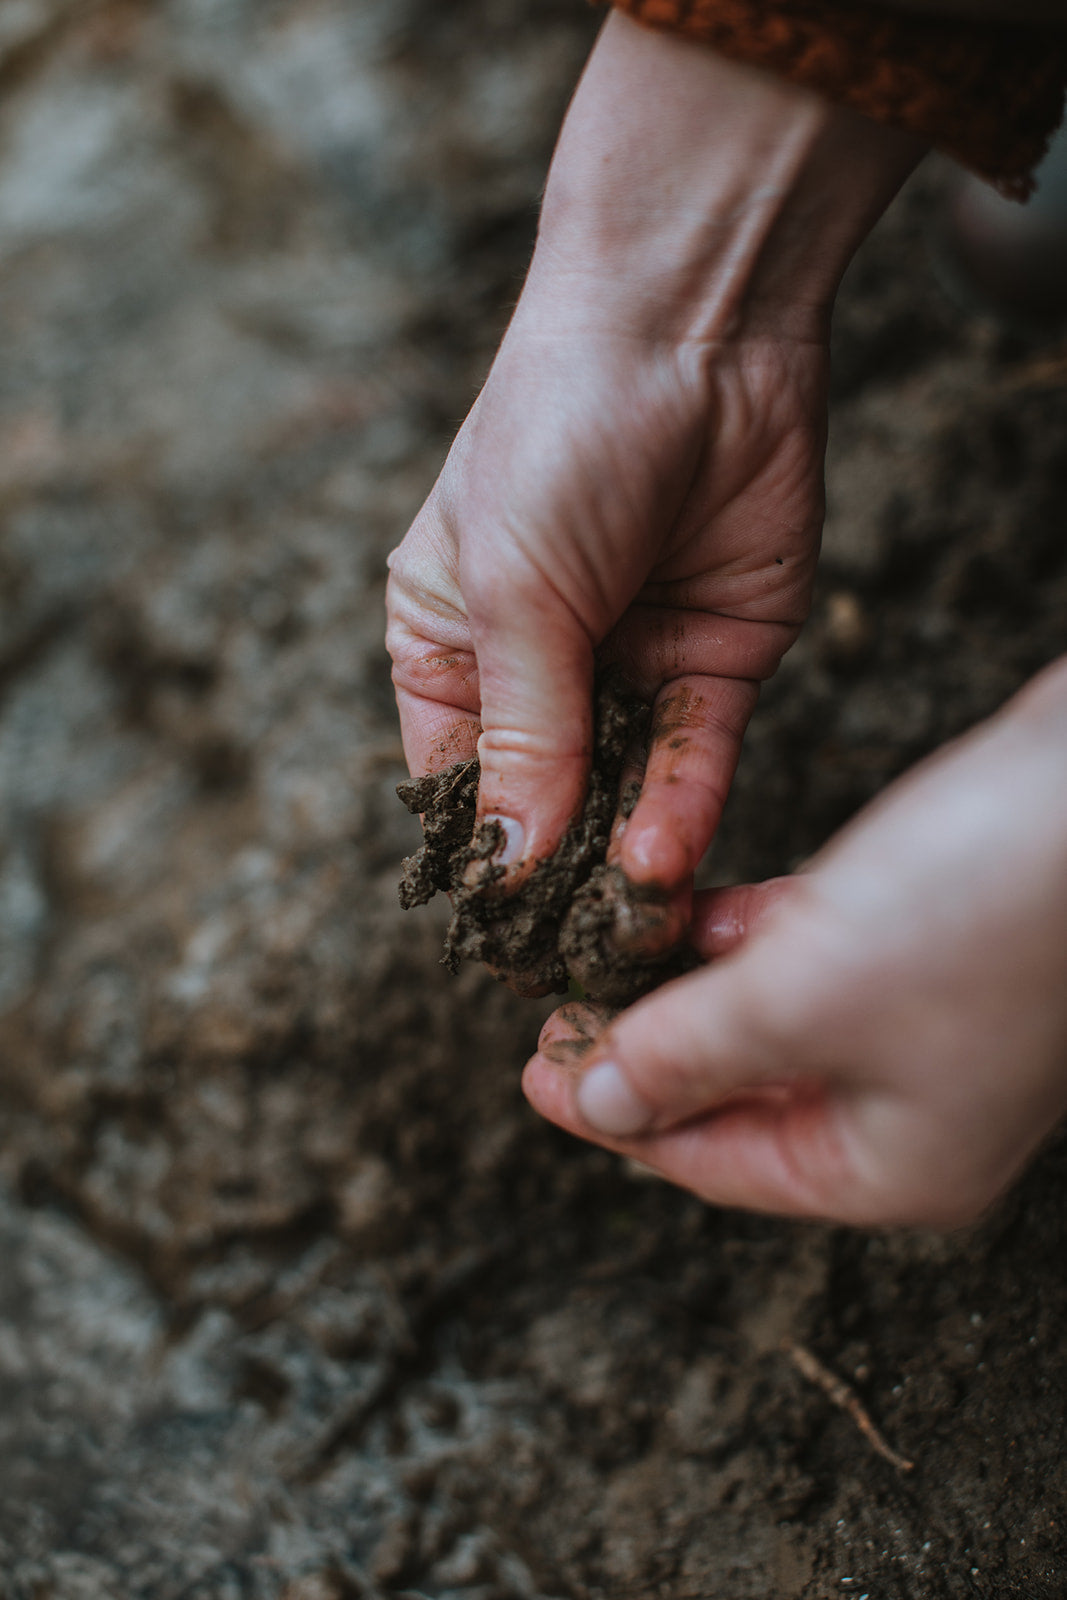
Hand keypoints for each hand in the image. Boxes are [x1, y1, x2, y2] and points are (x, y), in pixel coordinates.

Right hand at [386, 14, 921, 911]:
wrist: (697, 325)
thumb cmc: (556, 438)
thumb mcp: (514, 598)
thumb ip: (520, 738)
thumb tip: (506, 867)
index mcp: (448, 647)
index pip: (454, 783)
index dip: (476, 858)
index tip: (494, 935)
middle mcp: (539, 668)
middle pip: (546, 802)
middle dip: (560, 874)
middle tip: (573, 955)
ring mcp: (632, 667)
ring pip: (626, 793)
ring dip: (625, 858)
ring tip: (626, 923)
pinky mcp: (717, 660)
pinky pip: (698, 757)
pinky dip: (685, 809)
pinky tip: (662, 860)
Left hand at [524, 659, 1066, 1228]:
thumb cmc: (974, 905)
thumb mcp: (801, 995)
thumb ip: (688, 1054)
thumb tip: (600, 1108)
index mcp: (894, 1165)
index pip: (720, 1166)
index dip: (617, 1121)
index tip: (534, 1073)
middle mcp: (914, 1112)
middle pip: (743, 1103)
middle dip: (647, 1057)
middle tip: (558, 1016)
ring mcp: (928, 1027)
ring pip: (773, 1027)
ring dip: (688, 993)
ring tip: (602, 957)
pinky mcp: (933, 943)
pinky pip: (814, 962)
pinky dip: (748, 941)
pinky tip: (691, 908)